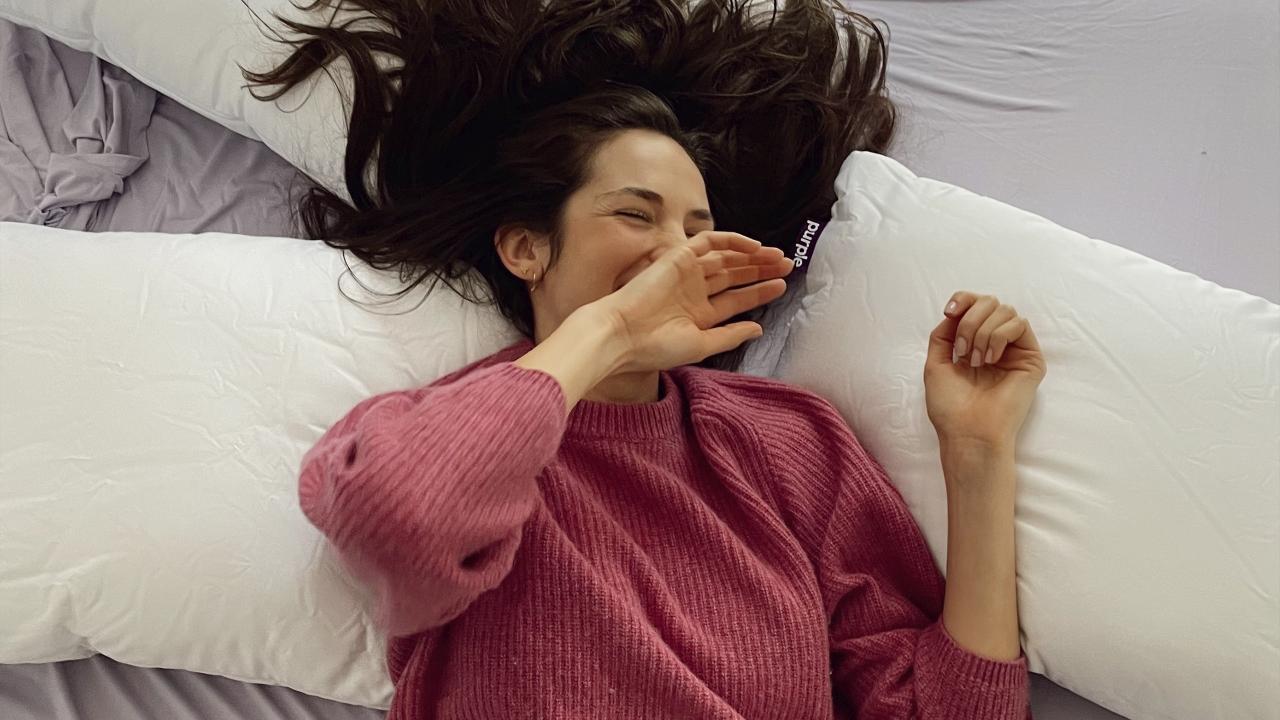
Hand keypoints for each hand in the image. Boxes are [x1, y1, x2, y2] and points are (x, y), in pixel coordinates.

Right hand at [589, 231, 794, 373]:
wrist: (622, 334)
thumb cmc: (655, 347)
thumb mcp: (701, 345)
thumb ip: (730, 336)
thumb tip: (758, 329)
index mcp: (699, 315)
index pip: (736, 300)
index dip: (760, 292)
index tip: (782, 287)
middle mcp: (694, 292)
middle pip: (734, 276)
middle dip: (760, 270)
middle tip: (787, 266)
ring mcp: (686, 274)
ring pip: (725, 258)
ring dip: (751, 256)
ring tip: (777, 257)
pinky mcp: (677, 257)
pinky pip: (708, 241)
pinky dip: (731, 241)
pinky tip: (753, 246)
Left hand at [924, 291, 1046, 447]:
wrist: (968, 431)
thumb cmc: (951, 406)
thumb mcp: (936, 362)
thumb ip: (944, 333)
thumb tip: (957, 310)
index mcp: (975, 344)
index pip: (976, 306)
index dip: (964, 300)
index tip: (949, 311)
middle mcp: (996, 344)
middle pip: (990, 303)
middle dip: (970, 321)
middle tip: (962, 351)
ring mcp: (1015, 351)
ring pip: (1005, 311)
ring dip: (982, 332)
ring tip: (976, 361)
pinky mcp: (1031, 359)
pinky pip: (1020, 324)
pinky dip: (999, 336)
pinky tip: (991, 359)